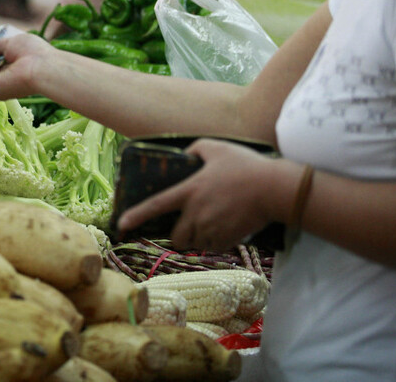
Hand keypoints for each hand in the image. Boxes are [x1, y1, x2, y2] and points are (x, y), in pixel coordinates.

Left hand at [116, 139, 277, 251]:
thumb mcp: (216, 148)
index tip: (121, 224)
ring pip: (196, 243)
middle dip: (178, 234)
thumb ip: (196, 149)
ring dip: (198, 238)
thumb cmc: (245, 166)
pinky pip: (215, 247)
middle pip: (176, 236)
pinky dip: (217, 241)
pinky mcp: (228, 240)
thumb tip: (185, 154)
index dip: (136, 216)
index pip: (155, 206)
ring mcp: (212, 228)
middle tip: (188, 225)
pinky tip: (227, 227)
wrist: (274, 189)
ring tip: (212, 223)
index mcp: (189, 191)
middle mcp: (196, 214)